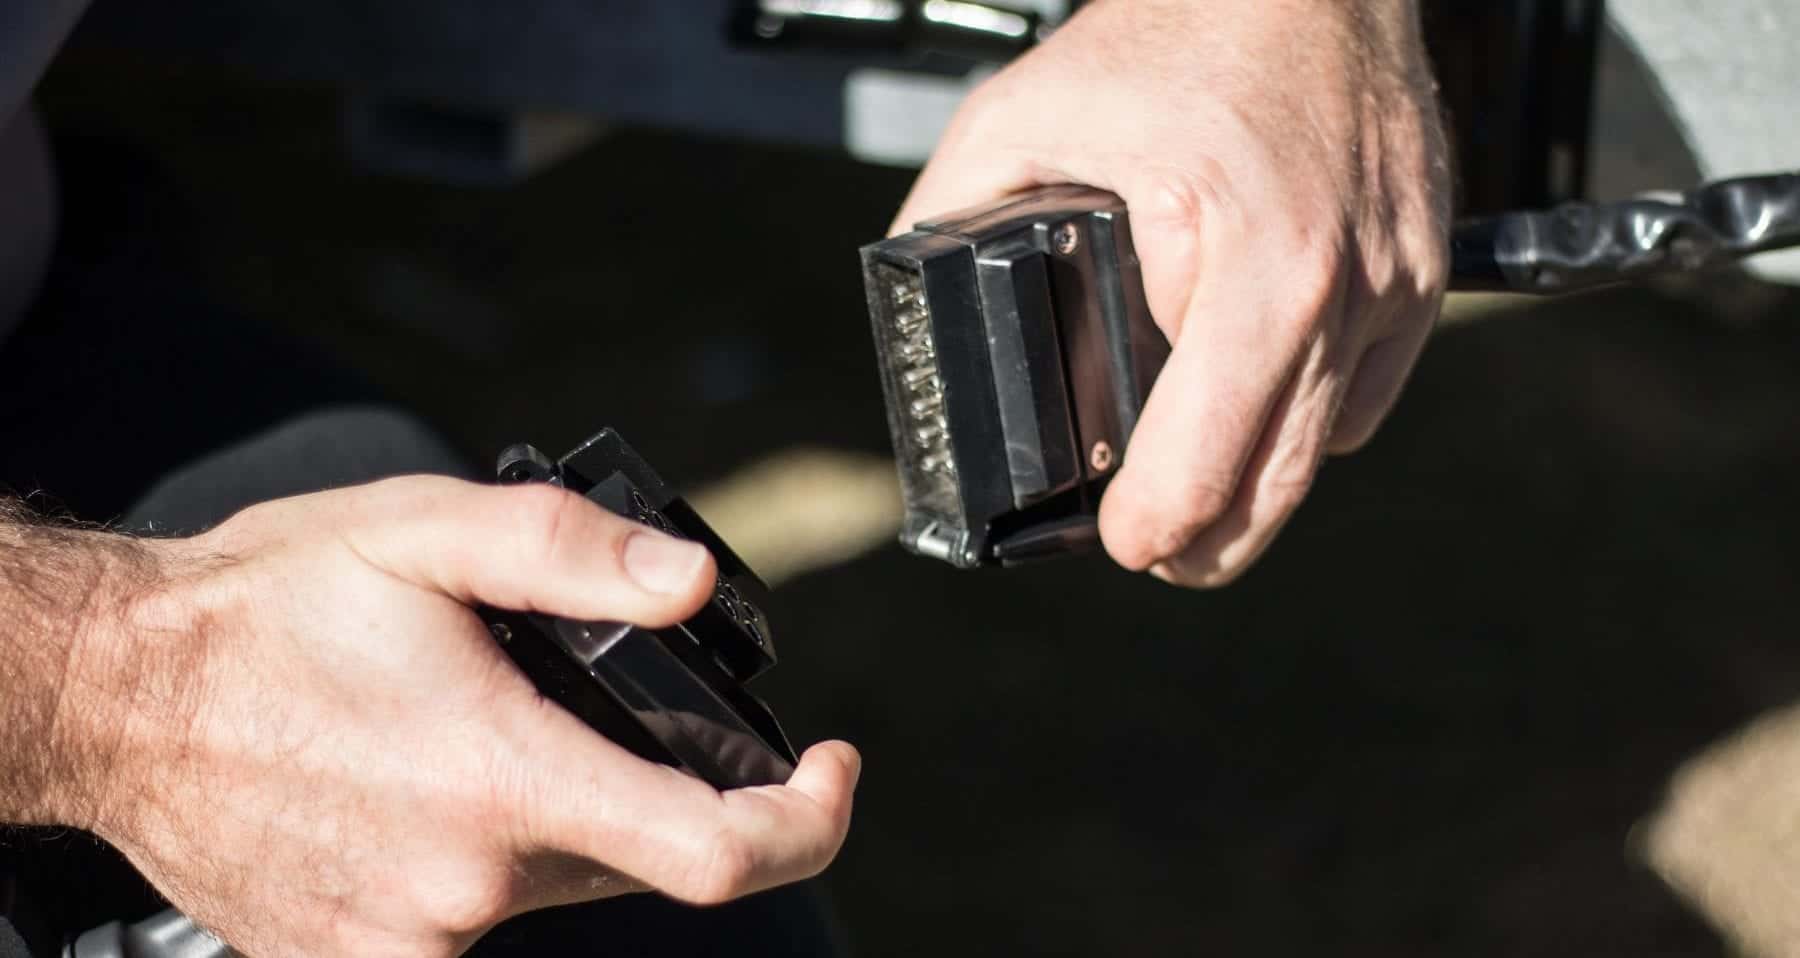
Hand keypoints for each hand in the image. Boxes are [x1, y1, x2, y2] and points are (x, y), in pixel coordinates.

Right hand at [56, 477, 858, 955]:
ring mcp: (407, 942)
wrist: (114, 701)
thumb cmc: (262, 612)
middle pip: (637, 862)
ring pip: (555, 887)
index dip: (807, 821)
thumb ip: (572, 551)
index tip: (831, 770)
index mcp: (498, 780)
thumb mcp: (423, 533)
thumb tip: (692, 585)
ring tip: (466, 728)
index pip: (713, 854)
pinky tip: (418, 791)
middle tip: (579, 701)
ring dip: (554, 815)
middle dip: (651, 788)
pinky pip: (472, 918)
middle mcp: (462, 888)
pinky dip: (482, 856)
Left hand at [893, 0, 1450, 585]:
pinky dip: (1315, 417)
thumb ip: (951, 211)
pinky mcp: (1423, 273)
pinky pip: (1369, 393)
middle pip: (1278, 483)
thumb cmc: (1179, 24)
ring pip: (1328, 449)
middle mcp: (1338, 283)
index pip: (1209, 454)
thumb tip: (915, 295)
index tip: (1123, 543)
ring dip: (1260, 488)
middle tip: (1154, 551)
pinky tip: (1260, 402)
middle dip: (1208, 540)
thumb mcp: (1022, 112)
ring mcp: (1392, 282)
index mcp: (1243, 256)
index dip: (1157, 525)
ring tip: (1200, 493)